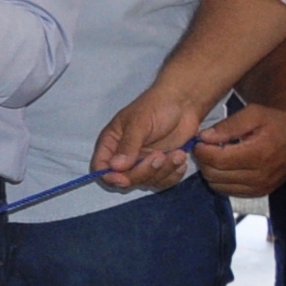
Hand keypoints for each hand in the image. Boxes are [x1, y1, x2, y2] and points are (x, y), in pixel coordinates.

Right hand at [93, 79, 217, 191]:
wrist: (184, 103)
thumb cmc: (157, 106)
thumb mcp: (139, 122)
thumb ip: (128, 145)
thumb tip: (115, 167)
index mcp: (111, 143)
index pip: (101, 167)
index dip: (109, 177)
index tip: (124, 179)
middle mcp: (124, 157)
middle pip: (125, 179)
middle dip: (143, 172)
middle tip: (160, 156)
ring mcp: (143, 163)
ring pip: (146, 182)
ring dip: (163, 172)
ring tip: (177, 153)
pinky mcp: (161, 167)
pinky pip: (163, 182)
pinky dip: (173, 175)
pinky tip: (180, 159)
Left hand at [192, 97, 285, 198]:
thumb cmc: (276, 121)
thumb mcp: (254, 114)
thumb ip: (228, 126)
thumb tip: (204, 137)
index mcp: (259, 154)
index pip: (217, 160)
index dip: (201, 150)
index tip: (199, 140)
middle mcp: (259, 175)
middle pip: (214, 174)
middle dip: (204, 160)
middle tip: (205, 147)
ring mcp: (260, 187)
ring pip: (218, 185)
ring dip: (211, 171)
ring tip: (215, 155)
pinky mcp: (260, 192)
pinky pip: (228, 191)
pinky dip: (221, 180)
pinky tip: (225, 165)